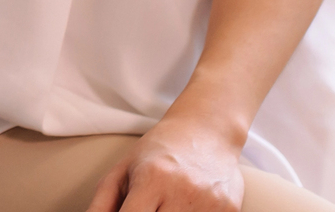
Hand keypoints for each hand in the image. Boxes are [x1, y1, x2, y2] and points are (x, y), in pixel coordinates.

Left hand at [84, 117, 244, 211]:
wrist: (207, 130)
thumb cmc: (159, 152)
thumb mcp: (124, 169)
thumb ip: (103, 203)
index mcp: (152, 178)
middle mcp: (183, 191)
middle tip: (149, 208)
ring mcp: (210, 203)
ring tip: (165, 205)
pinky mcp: (231, 210)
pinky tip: (187, 206)